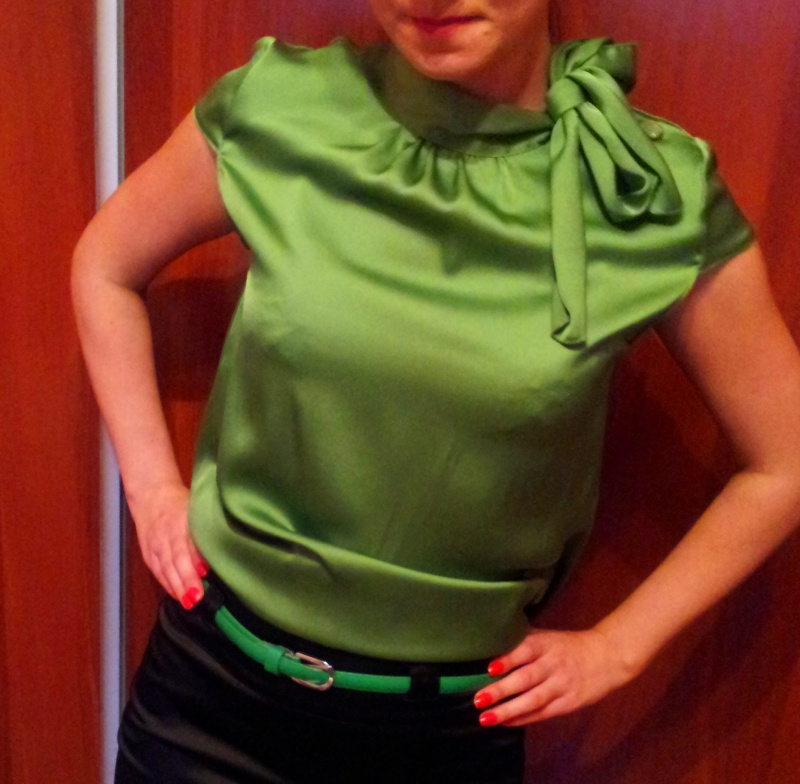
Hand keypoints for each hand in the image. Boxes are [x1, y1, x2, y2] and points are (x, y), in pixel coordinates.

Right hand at [129, 482, 207, 608]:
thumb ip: (203, 530)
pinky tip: (177, 595)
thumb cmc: (180, 503)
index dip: (193, 561)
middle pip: (174, 561)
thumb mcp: (195, 509)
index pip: (185, 545)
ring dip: (176, 587)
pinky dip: (167, 584)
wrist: (151, 496)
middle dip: (185, 581)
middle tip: (196, 598)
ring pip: (164, 569)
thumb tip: (213, 555)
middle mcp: (164, 535)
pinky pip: (157, 571)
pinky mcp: (147, 554)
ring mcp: (153, 545)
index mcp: (178, 522)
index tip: (205, 574)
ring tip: (188, 603)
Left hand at [474, 628, 638, 726]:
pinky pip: (543, 713)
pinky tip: (506, 722)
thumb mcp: (547, 636)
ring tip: (487, 718)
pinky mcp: (569, 703)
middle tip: (478, 699)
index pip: (525, 650)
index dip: (508, 659)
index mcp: (546, 644)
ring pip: (533, 700)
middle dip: (501, 690)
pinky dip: (523, 718)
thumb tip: (489, 644)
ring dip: (508, 710)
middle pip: (526, 678)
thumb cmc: (567, 645)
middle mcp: (552, 664)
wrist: (607, 656)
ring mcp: (561, 685)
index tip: (489, 668)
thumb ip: (523, 640)